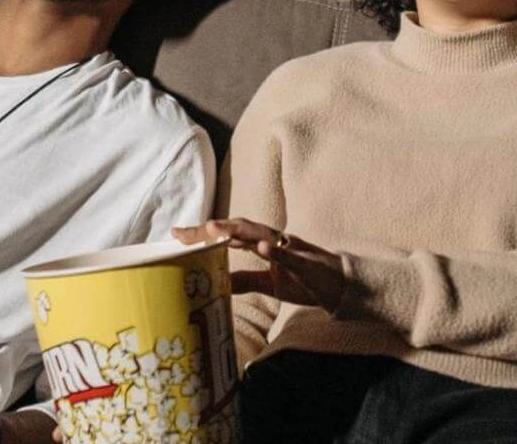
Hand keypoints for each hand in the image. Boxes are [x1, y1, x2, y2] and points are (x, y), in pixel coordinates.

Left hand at [172, 219, 344, 312]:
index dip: (203, 234)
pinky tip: (261, 247)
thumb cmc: (305, 282)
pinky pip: (289, 255)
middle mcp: (273, 240)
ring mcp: (290, 249)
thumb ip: (244, 280)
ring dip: (237, 231)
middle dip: (211, 229)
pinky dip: (275, 250)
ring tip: (213, 229)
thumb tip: (217, 282)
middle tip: (183, 232)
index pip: (228, 236)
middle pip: (237, 229)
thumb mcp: (269, 284)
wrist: (341, 288)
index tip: (176, 235)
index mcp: (263, 244)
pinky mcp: (306, 263)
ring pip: (260, 234)